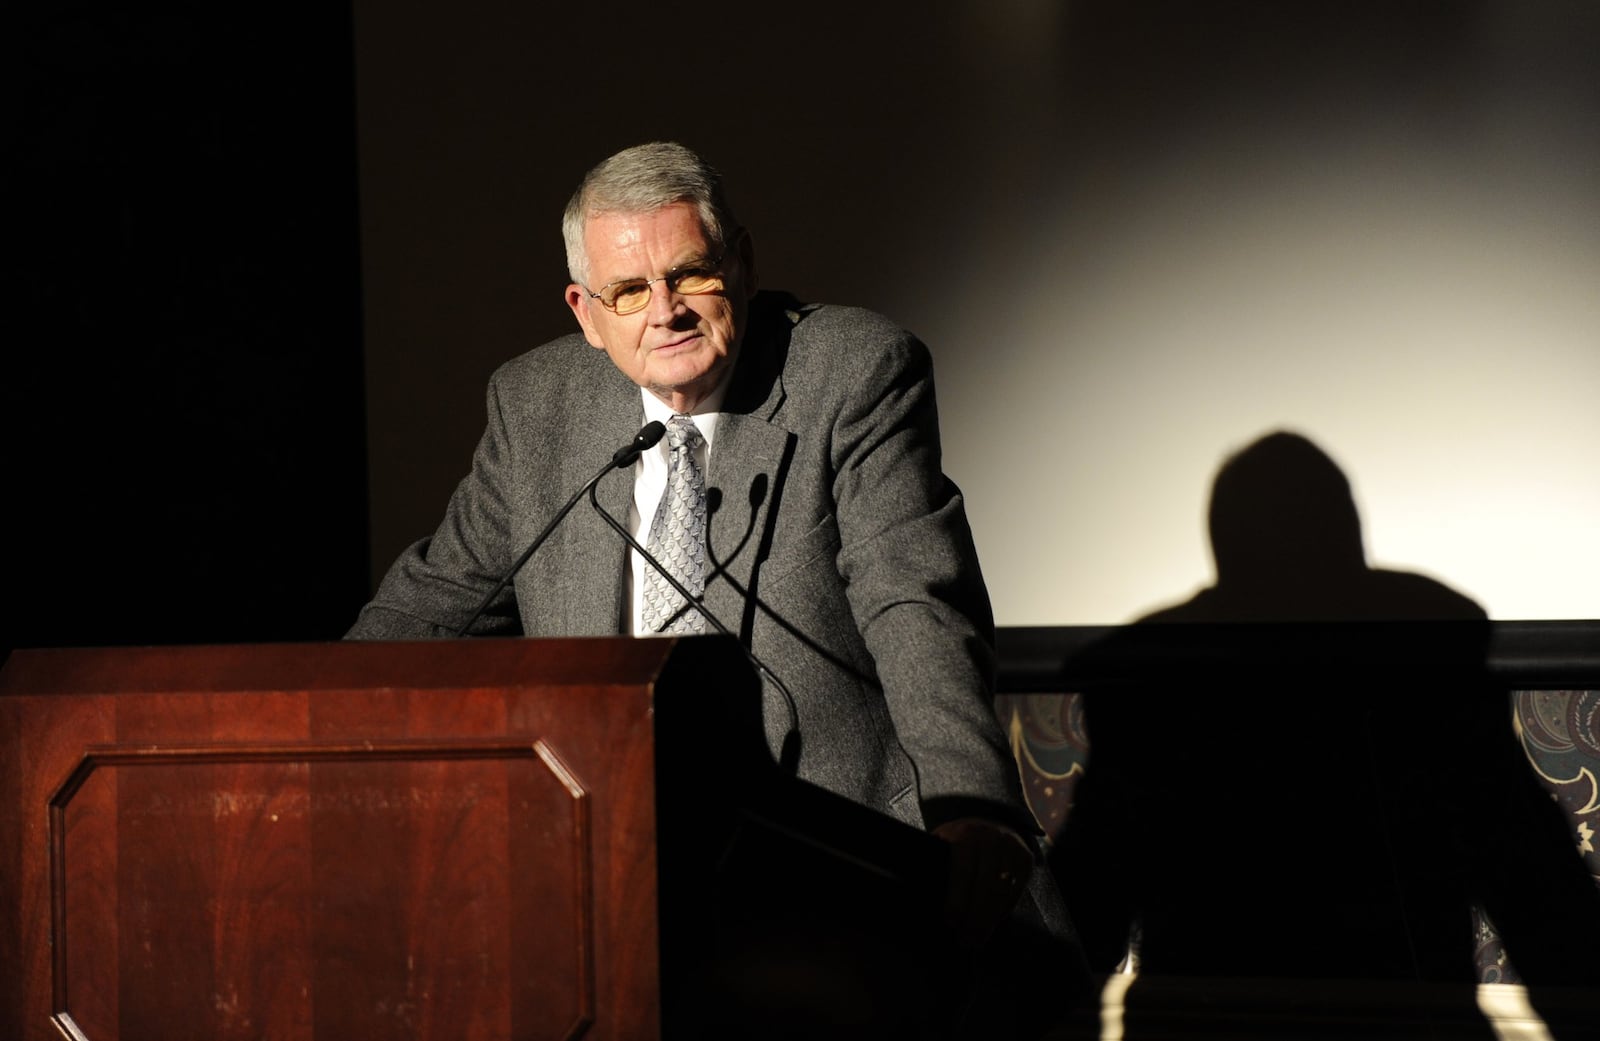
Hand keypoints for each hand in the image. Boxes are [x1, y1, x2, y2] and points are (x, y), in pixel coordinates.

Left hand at [931, 817, 1034, 949]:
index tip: (950, 920)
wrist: (987, 823)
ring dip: (990, 919)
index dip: (957, 897)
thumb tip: (915, 893)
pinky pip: (1016, 889)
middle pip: (985, 884)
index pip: (962, 869)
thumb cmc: (956, 843)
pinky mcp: (1025, 857)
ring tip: (978, 938)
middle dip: (975, 916)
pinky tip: (993, 922)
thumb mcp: (941, 844)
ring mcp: (1010, 846)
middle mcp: (989, 837)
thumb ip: (933, 864)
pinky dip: (1005, 909)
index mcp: (963, 834)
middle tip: (966, 940)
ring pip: (1002, 890)